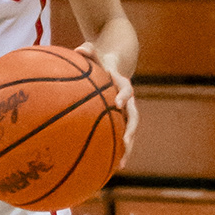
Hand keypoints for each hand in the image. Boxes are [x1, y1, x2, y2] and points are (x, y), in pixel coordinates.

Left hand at [77, 43, 138, 168]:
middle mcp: (128, 101)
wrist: (117, 63)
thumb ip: (89, 52)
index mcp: (122, 84)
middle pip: (133, 118)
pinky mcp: (120, 119)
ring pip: (129, 131)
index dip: (123, 96)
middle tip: (125, 144)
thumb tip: (80, 47)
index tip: (118, 103)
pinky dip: (114, 149)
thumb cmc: (100, 61)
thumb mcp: (96, 54)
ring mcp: (125, 112)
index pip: (126, 90)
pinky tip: (104, 167)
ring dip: (126, 148)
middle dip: (130, 132)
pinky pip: (118, 135)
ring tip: (120, 166)